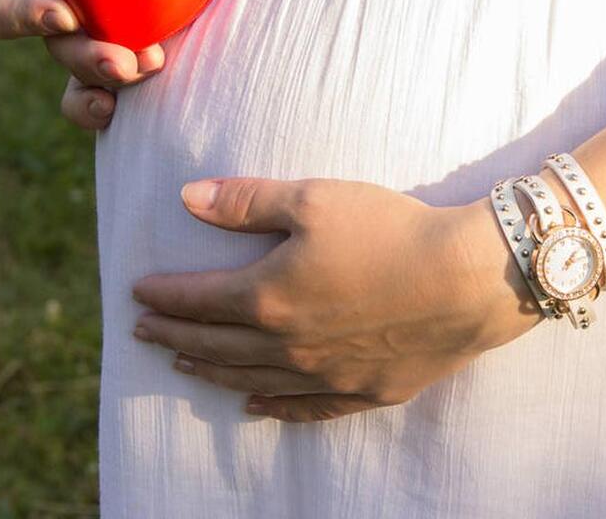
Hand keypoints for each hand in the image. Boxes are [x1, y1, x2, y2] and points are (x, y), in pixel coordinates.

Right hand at [0, 0, 179, 128]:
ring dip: (109, 82)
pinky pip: (106, 99)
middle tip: (123, 61)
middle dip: (87, 59)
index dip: (23, 17)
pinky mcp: (126, 64)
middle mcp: (55, 22)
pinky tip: (131, 111)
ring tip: (148, 66)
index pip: (5, 8)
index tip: (63, 14)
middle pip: (57, 52)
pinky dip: (109, 110)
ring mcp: (89, 48)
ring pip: (83, 82)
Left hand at [129, 176, 545, 422]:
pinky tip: (256, 405)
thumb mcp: (314, 199)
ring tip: (184, 364)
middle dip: (174, 334)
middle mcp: (286, 345)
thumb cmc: (390, 230)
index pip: (197, 300)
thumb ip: (246, 201)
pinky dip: (273, 406)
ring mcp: (324, 375)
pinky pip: (304, 407)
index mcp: (266, 297)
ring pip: (251, 379)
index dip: (164, 295)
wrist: (468, 280)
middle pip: (215, 343)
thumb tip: (185, 198)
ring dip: (211, 370)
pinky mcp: (363, 392)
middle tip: (143, 332)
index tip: (137, 292)